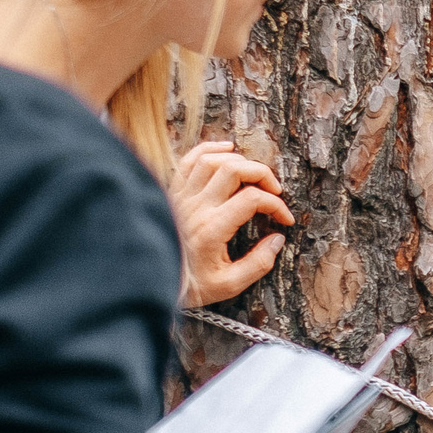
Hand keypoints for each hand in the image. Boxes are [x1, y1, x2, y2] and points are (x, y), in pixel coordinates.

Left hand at [170, 139, 295, 306]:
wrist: (148, 281)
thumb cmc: (189, 285)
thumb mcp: (228, 285)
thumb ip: (258, 264)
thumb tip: (277, 239)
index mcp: (212, 229)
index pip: (252, 199)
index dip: (276, 205)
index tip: (284, 219)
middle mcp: (196, 207)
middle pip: (234, 170)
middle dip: (262, 174)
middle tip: (274, 190)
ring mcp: (181, 196)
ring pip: (213, 160)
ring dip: (239, 161)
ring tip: (254, 175)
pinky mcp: (172, 192)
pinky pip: (189, 160)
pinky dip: (210, 148)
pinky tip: (227, 149)